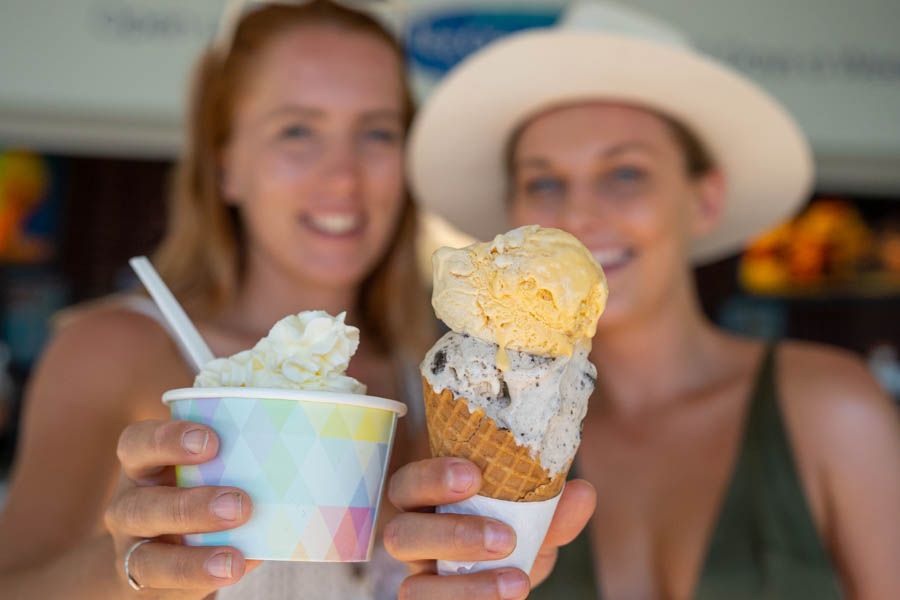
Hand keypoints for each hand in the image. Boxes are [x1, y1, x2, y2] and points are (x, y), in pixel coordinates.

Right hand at [104, 420, 258, 597]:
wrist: (164, 547)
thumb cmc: (199, 488)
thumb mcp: (204, 466)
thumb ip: (233, 460)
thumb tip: (291, 466)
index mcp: (142, 465)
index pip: (137, 443)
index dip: (168, 440)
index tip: (211, 441)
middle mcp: (130, 505)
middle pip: (138, 506)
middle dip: (190, 506)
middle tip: (239, 504)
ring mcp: (133, 549)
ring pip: (146, 558)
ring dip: (193, 560)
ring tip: (233, 560)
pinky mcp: (146, 583)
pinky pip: (167, 589)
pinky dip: (202, 580)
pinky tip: (237, 568)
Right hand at [384, 457, 595, 599]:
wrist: (511, 571)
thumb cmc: (511, 527)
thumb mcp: (534, 516)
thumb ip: (555, 508)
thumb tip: (581, 493)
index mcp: (424, 500)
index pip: (406, 484)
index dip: (431, 479)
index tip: (474, 475)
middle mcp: (412, 539)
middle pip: (399, 536)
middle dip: (451, 536)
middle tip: (505, 537)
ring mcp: (420, 580)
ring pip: (414, 589)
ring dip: (467, 588)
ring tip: (518, 581)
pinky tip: (512, 594)